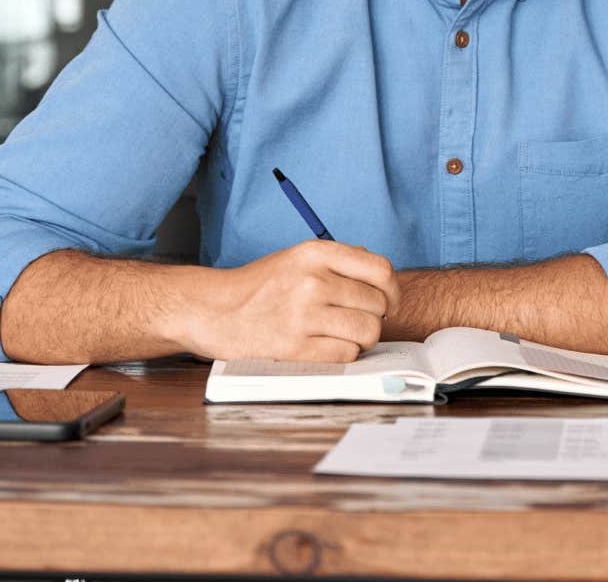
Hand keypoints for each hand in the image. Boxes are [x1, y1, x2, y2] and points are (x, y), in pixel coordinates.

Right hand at [185, 241, 402, 362]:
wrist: (214, 311)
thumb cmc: (260, 287)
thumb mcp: (296, 258)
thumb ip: (338, 262)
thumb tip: (383, 277)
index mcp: (314, 253)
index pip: (380, 269)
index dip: (393, 290)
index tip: (388, 302)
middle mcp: (312, 280)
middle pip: (377, 304)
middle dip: (374, 317)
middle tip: (356, 322)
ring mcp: (304, 315)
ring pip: (367, 331)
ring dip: (362, 339)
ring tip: (344, 336)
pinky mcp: (296, 347)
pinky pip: (347, 354)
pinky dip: (344, 354)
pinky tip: (327, 347)